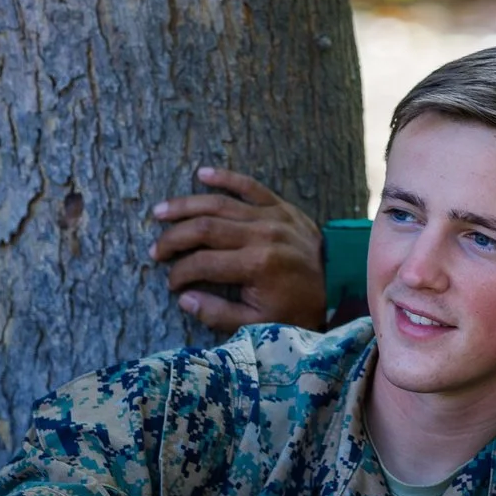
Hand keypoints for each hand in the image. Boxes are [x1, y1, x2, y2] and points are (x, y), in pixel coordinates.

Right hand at [150, 167, 326, 330]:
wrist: (340, 286)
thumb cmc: (298, 308)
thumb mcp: (260, 322)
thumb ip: (220, 313)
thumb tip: (185, 299)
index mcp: (256, 266)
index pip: (203, 263)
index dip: (180, 272)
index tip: (171, 283)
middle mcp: (262, 236)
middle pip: (205, 228)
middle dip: (174, 238)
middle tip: (155, 249)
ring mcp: (272, 217)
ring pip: (220, 203)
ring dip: (186, 206)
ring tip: (160, 212)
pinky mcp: (282, 207)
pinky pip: (250, 186)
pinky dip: (225, 177)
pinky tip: (201, 174)